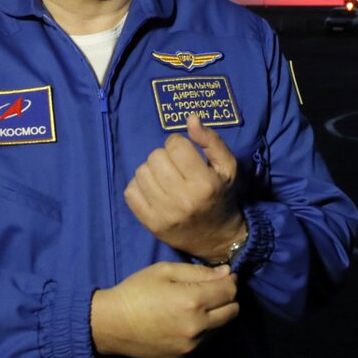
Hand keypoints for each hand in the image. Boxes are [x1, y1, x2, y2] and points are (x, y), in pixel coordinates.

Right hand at [90, 261, 238, 357]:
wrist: (111, 325)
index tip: (223, 276)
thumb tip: (226, 273)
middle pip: (233, 311)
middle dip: (228, 297)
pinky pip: (207, 340)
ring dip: (218, 314)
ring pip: (222, 327)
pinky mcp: (185, 356)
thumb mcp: (165, 271)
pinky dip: (206, 328)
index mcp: (193, 301)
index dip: (230, 280)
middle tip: (212, 290)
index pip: (230, 291)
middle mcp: (198, 326)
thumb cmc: (136, 291)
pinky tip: (188, 320)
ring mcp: (192, 344)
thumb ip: (199, 272)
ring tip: (199, 305)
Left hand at [124, 114, 246, 262]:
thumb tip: (191, 119)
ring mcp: (164, 214)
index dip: (179, 144)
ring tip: (164, 179)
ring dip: (151, 171)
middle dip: (165, 157)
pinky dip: (139, 187)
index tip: (186, 154)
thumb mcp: (227, 167)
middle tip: (175, 168)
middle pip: (156, 157)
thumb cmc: (222, 196)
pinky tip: (153, 191)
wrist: (218, 238)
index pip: (175, 145)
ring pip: (141, 172)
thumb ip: (211, 141)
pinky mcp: (150, 224)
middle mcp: (183, 199)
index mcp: (205, 183)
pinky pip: (130, 192)